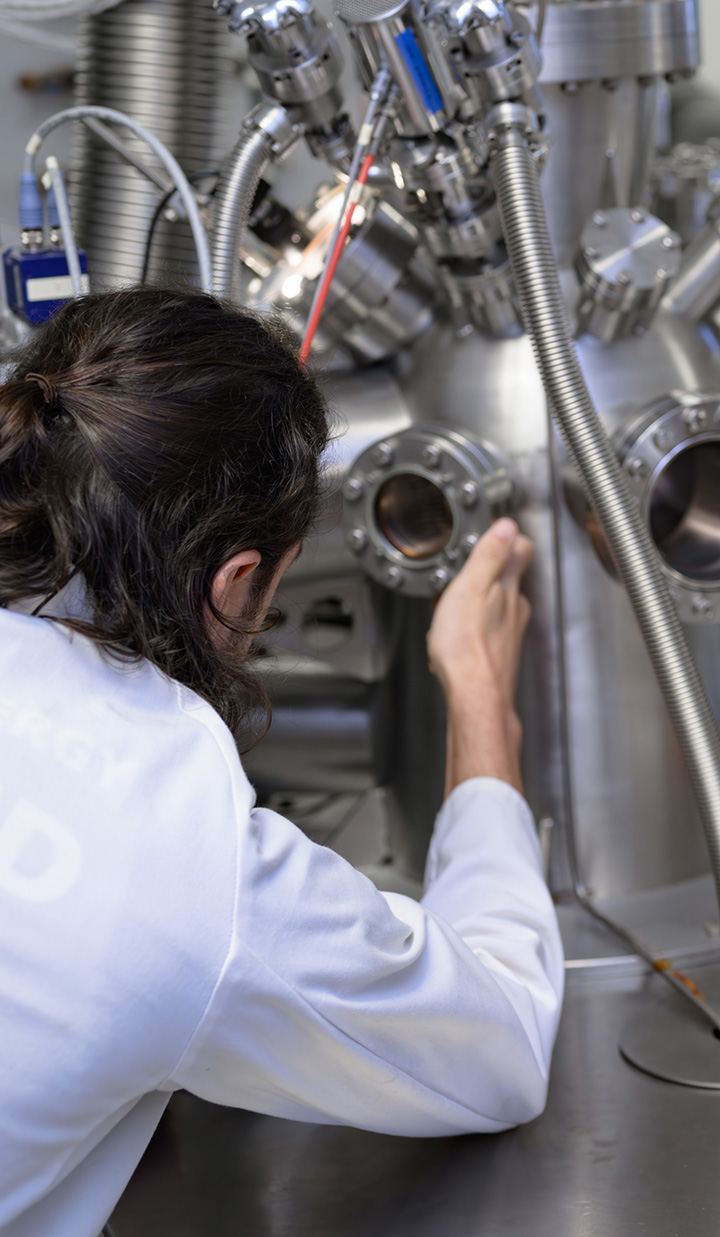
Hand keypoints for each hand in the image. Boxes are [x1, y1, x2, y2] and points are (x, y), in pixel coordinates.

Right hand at [427, 519, 532, 795]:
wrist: (474, 695)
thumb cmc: (467, 647)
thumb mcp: (471, 588)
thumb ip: (490, 556)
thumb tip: (507, 526)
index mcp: (509, 590)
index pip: (521, 551)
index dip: (509, 539)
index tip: (498, 534)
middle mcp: (515, 612)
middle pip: (509, 581)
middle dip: (491, 575)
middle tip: (467, 572)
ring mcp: (509, 636)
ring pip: (499, 610)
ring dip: (481, 604)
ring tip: (457, 605)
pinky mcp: (499, 658)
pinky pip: (488, 635)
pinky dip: (476, 630)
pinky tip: (460, 637)